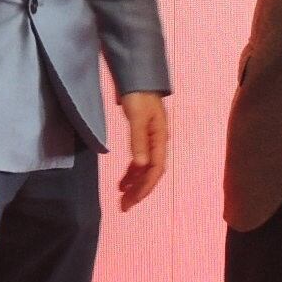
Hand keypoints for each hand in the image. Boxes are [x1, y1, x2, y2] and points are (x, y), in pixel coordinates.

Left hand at [116, 91, 169, 211]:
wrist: (138, 75)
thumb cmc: (138, 94)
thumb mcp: (136, 116)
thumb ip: (138, 140)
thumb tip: (140, 165)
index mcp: (160, 139)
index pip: (155, 170)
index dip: (144, 188)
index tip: (130, 201)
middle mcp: (158, 142)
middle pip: (151, 173)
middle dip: (139, 190)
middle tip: (124, 206)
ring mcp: (151, 140)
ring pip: (145, 169)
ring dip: (135, 183)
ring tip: (122, 196)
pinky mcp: (143, 136)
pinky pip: (140, 160)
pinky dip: (132, 172)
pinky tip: (124, 180)